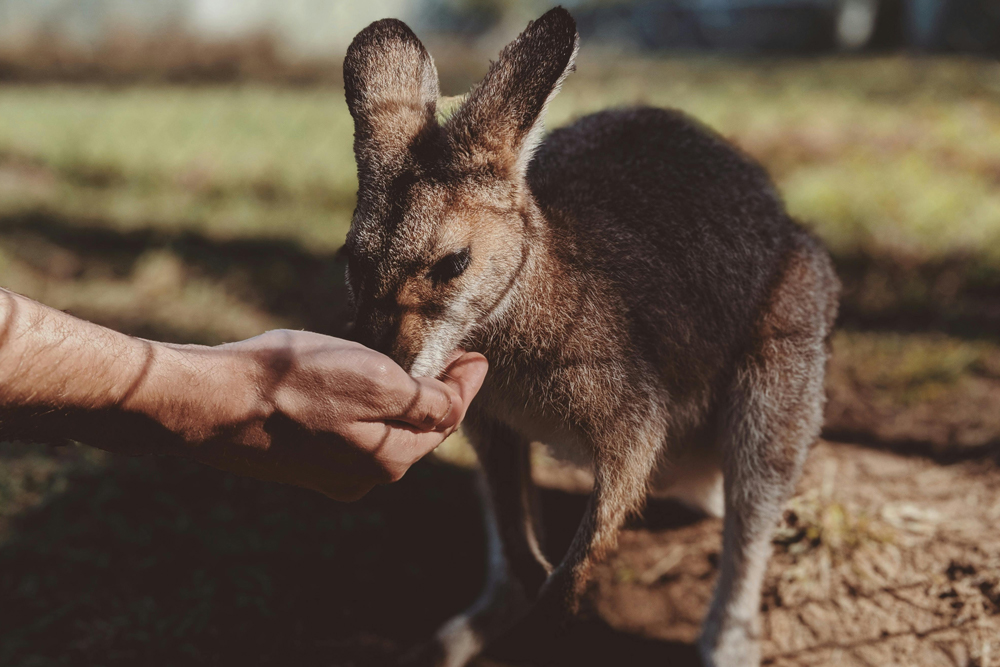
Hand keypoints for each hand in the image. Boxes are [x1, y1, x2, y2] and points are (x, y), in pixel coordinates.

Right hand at [150, 331, 487, 500]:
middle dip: (432, 393)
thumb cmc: (295, 384)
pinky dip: (360, 404)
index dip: (466, 382)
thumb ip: (430, 399)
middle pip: (415, 429)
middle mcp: (364, 476)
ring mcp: (328, 472)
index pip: (447, 419)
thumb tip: (465, 393)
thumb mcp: (378, 383)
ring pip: (380, 430)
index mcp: (391, 461)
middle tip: (444, 355)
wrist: (210, 401)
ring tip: (401, 363)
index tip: (477, 354)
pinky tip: (350, 382)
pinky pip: (346, 429)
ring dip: (395, 398)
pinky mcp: (299, 459)